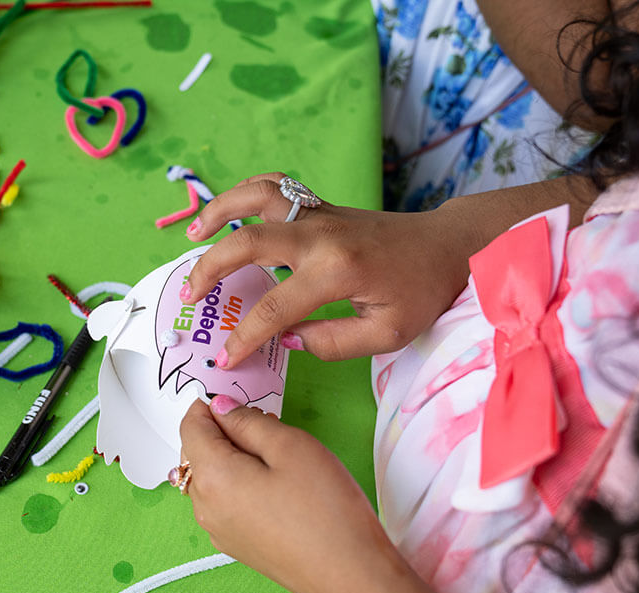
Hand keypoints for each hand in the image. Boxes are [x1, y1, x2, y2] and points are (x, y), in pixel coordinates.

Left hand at [178, 396, 434, 592]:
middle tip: (264, 420)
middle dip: (224, 428)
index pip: (190, 425)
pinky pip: (226, 499)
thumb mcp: (291, 446)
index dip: (210, 402)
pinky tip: (277, 481)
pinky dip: (241, 481)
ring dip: (234, 455)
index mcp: (213, 478)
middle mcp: (206, 507)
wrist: (349, 574)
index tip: (234, 392)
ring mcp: (220, 528)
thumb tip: (224, 408)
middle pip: (198, 450)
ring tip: (278, 452)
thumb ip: (249, 421)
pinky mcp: (237, 542)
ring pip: (213, 475)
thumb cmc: (327, 515)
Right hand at [182, 173, 477, 367]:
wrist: (447, 245)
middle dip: (211, 269)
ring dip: (218, 212)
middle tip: (190, 295)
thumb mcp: (388, 333)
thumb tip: (288, 339)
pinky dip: (243, 194)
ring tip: (193, 237)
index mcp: (338, 270)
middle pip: (248, 241)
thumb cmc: (422, 291)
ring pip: (255, 197)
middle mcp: (321, 234)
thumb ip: (333, 343)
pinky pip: (273, 188)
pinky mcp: (320, 206)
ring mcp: (319, 213)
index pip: (276, 307)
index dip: (245, 336)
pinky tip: (227, 214)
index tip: (226, 357)